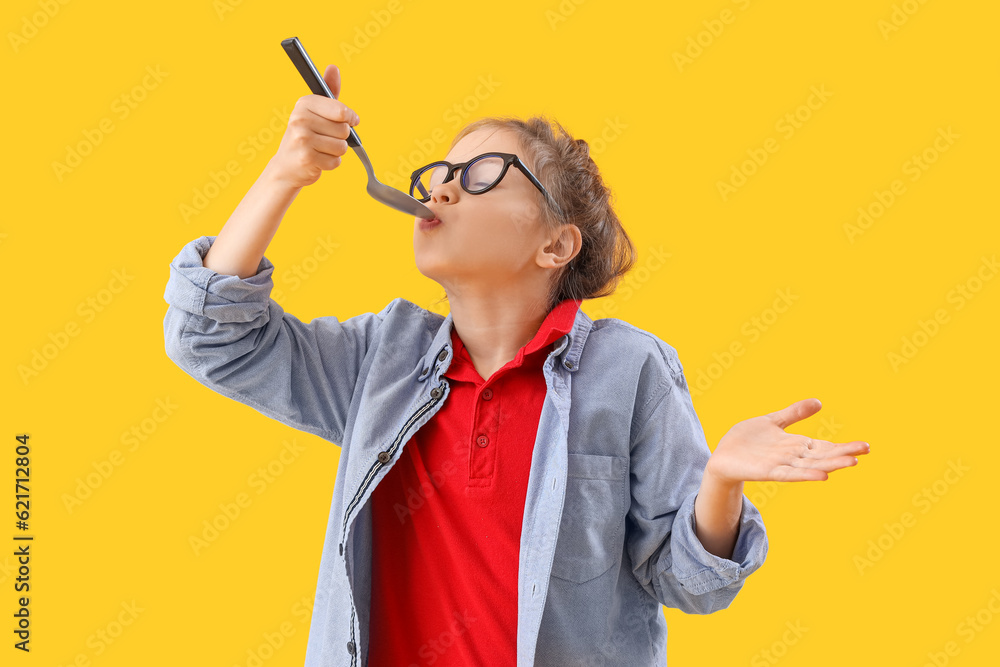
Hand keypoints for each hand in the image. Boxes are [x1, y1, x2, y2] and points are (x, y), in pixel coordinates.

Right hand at [268, 64, 360, 189]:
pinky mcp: (307, 158)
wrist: (286, 166)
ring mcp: (302, 139)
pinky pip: (336, 161)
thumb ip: (328, 91)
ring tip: (321, 149)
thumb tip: (334, 68)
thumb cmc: (305, 136)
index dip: (350, 118)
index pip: (342, 111)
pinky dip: (331, 163)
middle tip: (325, 138)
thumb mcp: (315, 111)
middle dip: (341, 137)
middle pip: (344, 130)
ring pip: (341, 146)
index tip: (350, 120)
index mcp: (304, 103)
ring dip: (336, 151)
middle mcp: (300, 119)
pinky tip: (318, 160)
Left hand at [705, 398, 869, 484]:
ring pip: (811, 466)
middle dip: (844, 454)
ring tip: (852, 462)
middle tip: (866, 450)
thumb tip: (819, 402)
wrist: (722, 455)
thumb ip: (795, 414)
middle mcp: (793, 457)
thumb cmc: (747, 441)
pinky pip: (789, 474)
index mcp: (796, 446)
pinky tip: (823, 476)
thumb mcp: (773, 421)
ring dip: (831, 464)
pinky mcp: (767, 472)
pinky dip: (806, 475)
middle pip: (823, 456)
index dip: (844, 446)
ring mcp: (781, 465)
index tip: (866, 446)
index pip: (825, 446)